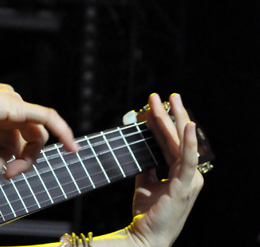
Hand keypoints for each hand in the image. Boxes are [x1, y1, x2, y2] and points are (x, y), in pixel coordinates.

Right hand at [0, 72, 77, 180]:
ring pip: (35, 139)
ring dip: (24, 162)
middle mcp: (7, 105)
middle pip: (22, 143)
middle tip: (1, 178)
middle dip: (13, 165)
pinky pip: (49, 119)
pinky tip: (73, 147)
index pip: (7, 141)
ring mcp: (14, 105)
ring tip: (8, 175)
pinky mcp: (17, 108)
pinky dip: (63, 131)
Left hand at [126, 93, 203, 246]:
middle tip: (164, 95)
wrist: (145, 236)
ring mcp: (189, 179)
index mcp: (180, 173)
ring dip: (173, 120)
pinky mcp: (185, 185)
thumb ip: (146, 164)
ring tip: (168, 100)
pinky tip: (187, 125)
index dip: (162, 123)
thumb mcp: (145, 182)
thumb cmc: (147, 212)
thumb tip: (139, 146)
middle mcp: (188, 174)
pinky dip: (188, 141)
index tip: (153, 106)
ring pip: (180, 143)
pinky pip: (187, 159)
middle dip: (170, 114)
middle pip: (177, 138)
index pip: (170, 142)